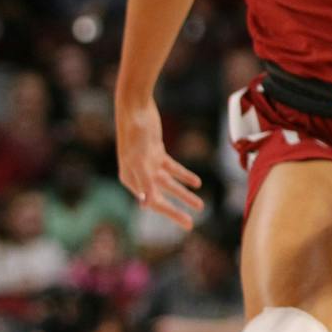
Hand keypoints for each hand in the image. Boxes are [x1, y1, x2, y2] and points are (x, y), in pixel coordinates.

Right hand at [115, 104, 201, 229]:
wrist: (135, 107)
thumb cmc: (135, 132)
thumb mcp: (140, 158)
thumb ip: (144, 181)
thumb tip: (146, 204)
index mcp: (131, 179)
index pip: (153, 201)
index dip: (170, 213)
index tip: (186, 224)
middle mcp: (139, 174)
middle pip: (162, 196)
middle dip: (178, 209)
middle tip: (191, 223)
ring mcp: (148, 163)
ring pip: (170, 183)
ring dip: (184, 193)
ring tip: (200, 205)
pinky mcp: (156, 153)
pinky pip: (172, 168)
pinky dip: (184, 175)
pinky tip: (197, 183)